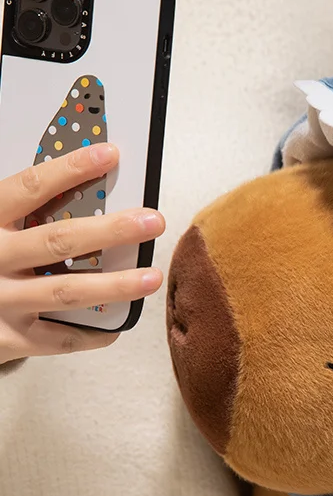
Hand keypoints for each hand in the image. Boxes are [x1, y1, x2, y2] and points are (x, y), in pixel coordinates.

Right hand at [0, 143, 165, 364]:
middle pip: (59, 241)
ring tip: (152, 278)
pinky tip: (116, 328)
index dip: (70, 170)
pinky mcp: (8, 338)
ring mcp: (1, 301)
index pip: (30, 188)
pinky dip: (92, 335)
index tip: (109, 155)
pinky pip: (60, 339)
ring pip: (67, 291)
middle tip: (153, 222)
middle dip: (111, 230)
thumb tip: (75, 187)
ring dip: (115, 286)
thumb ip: (19, 213)